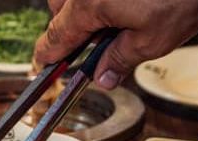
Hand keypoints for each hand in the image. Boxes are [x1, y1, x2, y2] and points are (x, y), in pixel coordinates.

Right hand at [34, 0, 197, 88]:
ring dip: (85, 7)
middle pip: (60, 10)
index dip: (48, 57)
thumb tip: (102, 77)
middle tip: (97, 42)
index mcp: (88, 6)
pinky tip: (130, 2)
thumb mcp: (153, 39)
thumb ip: (120, 60)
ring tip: (119, 17)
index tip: (44, 67)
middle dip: (72, 28)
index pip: (55, 38)